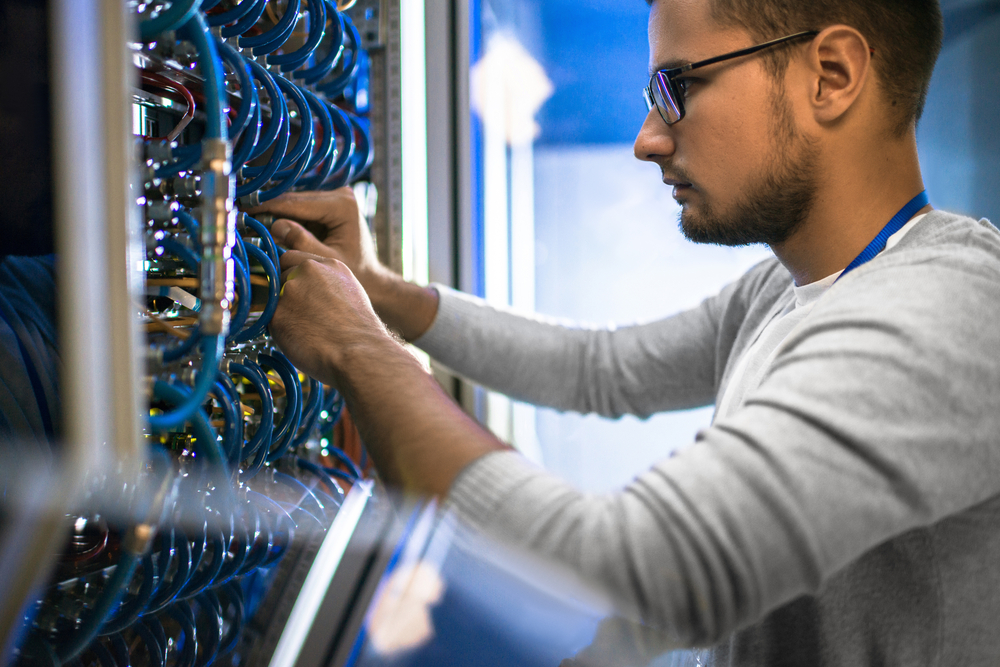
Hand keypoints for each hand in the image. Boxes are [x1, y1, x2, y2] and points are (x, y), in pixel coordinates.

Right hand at [246, 188, 389, 295]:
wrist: (371, 277)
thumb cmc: (356, 272)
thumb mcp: (326, 259)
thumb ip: (302, 242)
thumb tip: (275, 225)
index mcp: (343, 205)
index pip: (298, 202)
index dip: (269, 207)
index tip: (245, 210)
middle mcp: (341, 195)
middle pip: (295, 199)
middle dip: (268, 208)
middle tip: (240, 214)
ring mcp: (335, 198)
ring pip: (295, 202)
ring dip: (274, 211)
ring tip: (249, 219)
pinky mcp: (328, 205)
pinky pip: (300, 209)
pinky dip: (285, 216)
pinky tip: (265, 222)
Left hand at [270, 249, 394, 384]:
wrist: (359, 353)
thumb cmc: (360, 331)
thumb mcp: (350, 293)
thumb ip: (326, 284)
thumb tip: (309, 291)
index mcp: (329, 264)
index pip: (293, 258)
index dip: (292, 276)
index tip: (298, 291)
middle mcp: (307, 270)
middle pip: (281, 276)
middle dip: (286, 293)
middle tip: (303, 315)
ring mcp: (290, 290)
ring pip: (274, 299)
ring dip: (283, 312)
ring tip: (307, 330)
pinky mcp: (277, 313)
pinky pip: (270, 321)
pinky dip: (280, 331)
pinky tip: (301, 340)